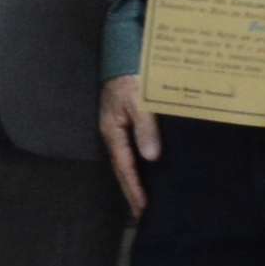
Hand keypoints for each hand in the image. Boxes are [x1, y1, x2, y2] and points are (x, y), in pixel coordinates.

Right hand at [98, 73, 157, 214]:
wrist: (124, 52)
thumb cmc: (131, 76)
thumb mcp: (140, 101)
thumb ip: (146, 128)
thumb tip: (151, 157)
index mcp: (113, 131)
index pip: (124, 168)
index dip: (134, 189)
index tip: (143, 210)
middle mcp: (113, 132)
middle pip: (122, 169)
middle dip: (132, 191)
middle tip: (142, 213)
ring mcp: (118, 126)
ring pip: (127, 160)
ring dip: (136, 179)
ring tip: (145, 198)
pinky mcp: (126, 120)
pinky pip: (132, 148)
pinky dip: (139, 164)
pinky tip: (149, 169)